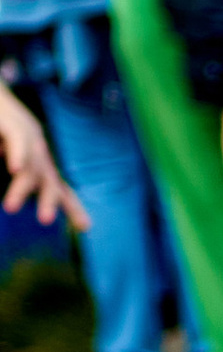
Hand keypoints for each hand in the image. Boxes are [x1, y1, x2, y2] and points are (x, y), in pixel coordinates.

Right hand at [0, 81, 84, 230]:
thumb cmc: (5, 129)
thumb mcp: (19, 159)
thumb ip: (26, 177)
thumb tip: (21, 180)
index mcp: (40, 163)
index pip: (60, 188)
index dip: (72, 206)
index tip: (85, 226)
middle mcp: (38, 152)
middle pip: (49, 180)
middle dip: (49, 200)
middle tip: (45, 221)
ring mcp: (27, 137)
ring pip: (28, 166)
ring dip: (21, 187)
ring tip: (10, 208)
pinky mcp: (13, 125)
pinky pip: (18, 141)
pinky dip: (18, 154)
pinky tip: (14, 168)